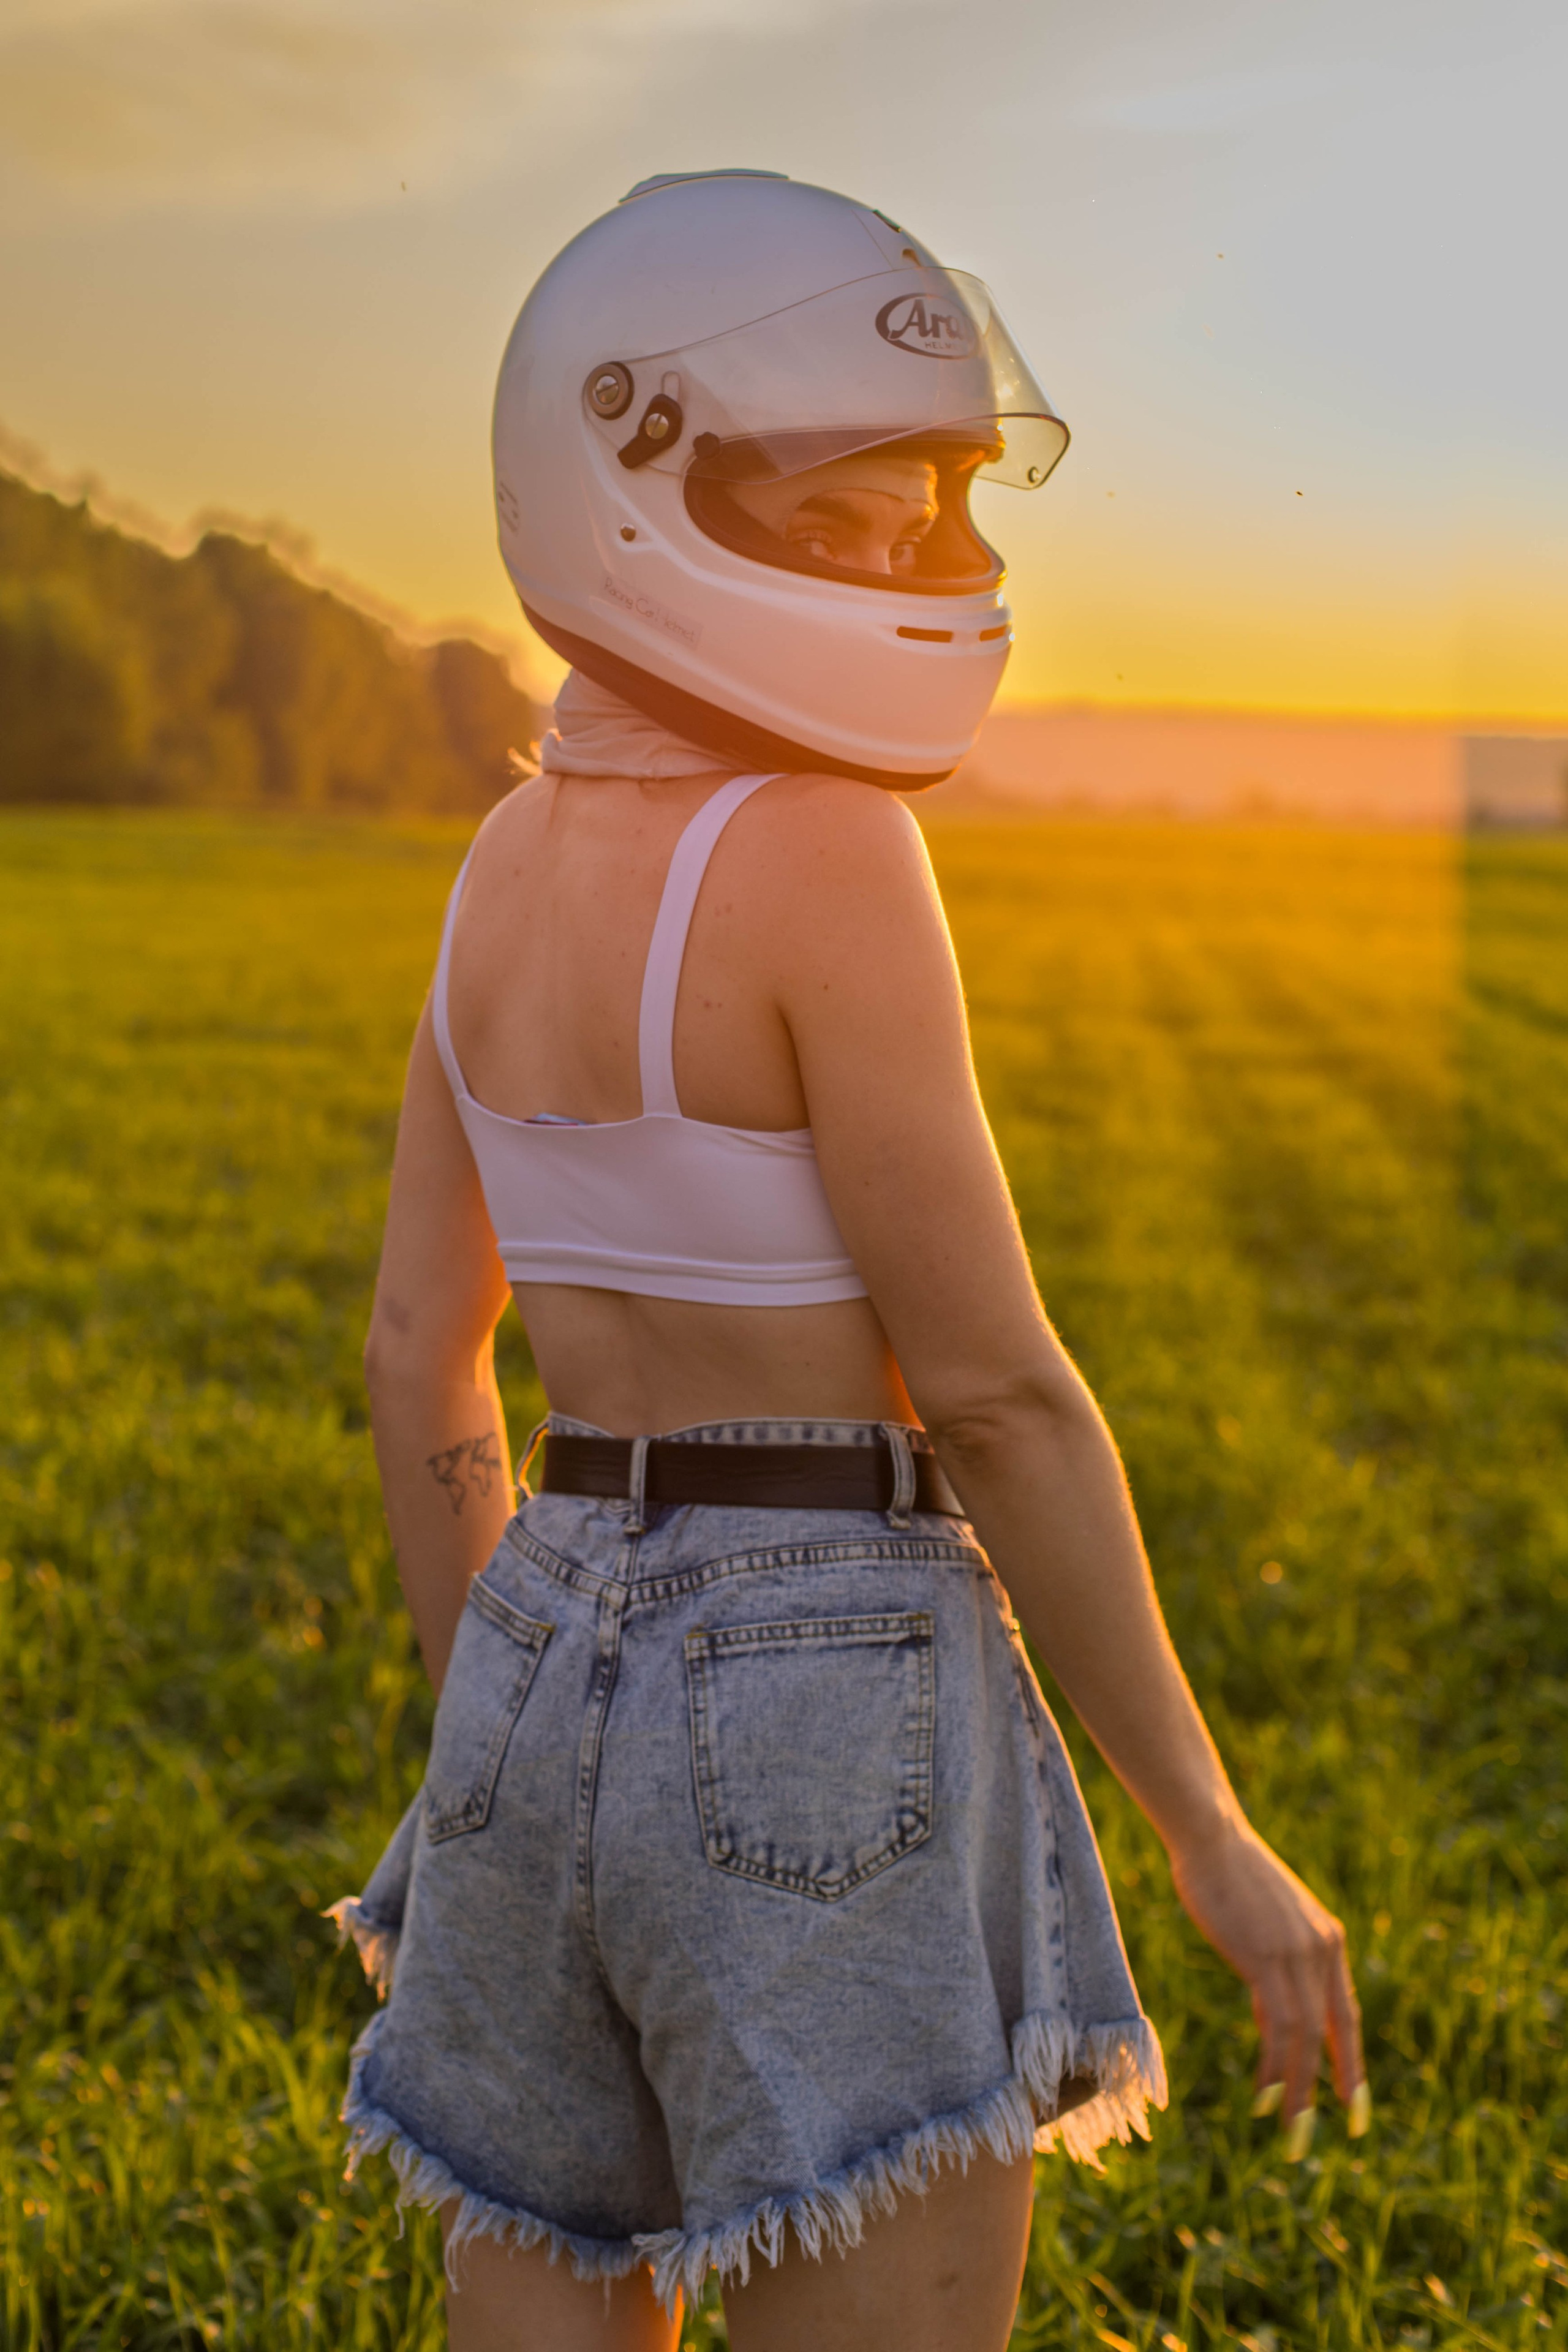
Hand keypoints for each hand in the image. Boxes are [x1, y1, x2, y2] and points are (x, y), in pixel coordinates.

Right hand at [1167, 1816, 1366, 2150]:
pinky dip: (1275, 2064)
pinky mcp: (1266, 1957)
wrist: (1211, 1837)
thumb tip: (1277, 2025)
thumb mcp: (1267, 1929)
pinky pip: (1279, 2024)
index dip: (1349, 2064)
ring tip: (1290, 2129)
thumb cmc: (1231, 1878)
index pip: (1346, 2016)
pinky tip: (1265, 2092)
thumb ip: (1280, 1975)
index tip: (1352, 2106)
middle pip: (1332, 2034)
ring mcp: (1297, 1953)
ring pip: (1306, 2037)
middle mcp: (1323, 1950)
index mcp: (1329, 1941)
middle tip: (1325, 2133)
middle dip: (1333, 2088)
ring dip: (1298, 2089)